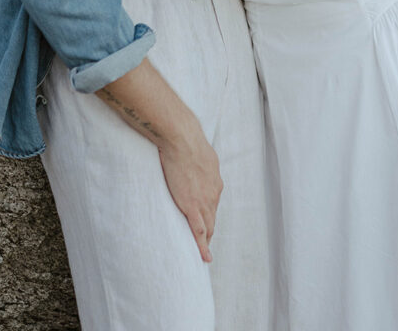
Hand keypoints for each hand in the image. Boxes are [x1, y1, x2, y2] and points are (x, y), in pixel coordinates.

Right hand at [158, 118, 223, 262]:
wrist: (182, 139)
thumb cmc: (187, 140)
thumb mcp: (200, 152)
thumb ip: (201, 162)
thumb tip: (196, 161)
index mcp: (215, 180)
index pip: (213, 203)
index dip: (209, 214)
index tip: (207, 223)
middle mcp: (214, 193)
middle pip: (213, 217)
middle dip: (211, 231)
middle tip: (206, 243)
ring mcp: (204, 201)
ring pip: (208, 226)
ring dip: (207, 240)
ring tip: (204, 254)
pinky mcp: (192, 206)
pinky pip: (199, 231)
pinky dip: (202, 246)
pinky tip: (204, 257)